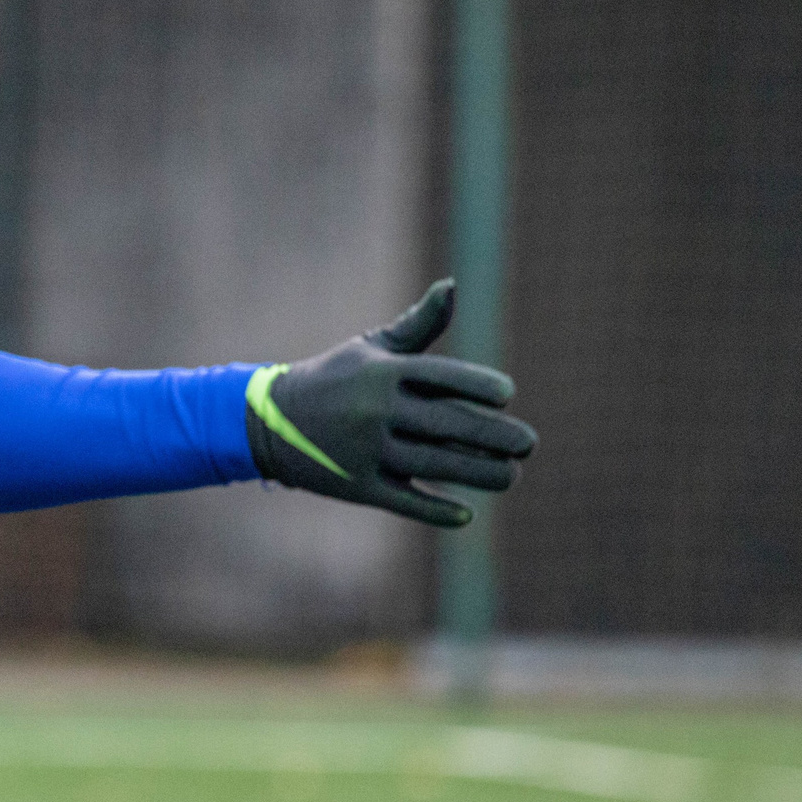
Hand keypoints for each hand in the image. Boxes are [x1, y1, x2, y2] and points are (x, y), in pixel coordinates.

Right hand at [245, 278, 537, 526]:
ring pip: (435, 465)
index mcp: (384, 373)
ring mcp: (367, 451)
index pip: (442, 376)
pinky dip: (435, 509)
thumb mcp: (371, 348)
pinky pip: (404, 501)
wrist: (271, 422)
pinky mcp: (358, 486)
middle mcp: (377, 411)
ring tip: (512, 475)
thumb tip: (453, 286)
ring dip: (480, 473)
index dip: (478, 386)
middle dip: (494, 436)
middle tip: (529, 444)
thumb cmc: (336, 379)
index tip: (508, 396)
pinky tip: (466, 514)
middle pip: (448, 424)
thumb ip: (417, 324)